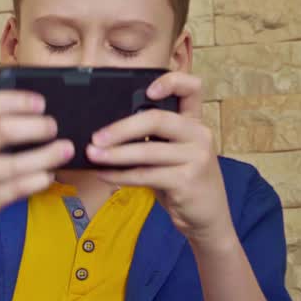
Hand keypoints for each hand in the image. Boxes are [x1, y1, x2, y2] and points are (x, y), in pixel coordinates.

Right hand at [0, 90, 72, 245]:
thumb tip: (29, 113)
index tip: (40, 103)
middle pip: (2, 130)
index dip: (18, 101)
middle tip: (53, 126)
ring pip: (13, 163)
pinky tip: (48, 175)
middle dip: (36, 126)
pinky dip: (36, 180)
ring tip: (65, 149)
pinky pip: (14, 189)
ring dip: (45, 155)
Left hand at [86, 72, 232, 246]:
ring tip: (93, 155)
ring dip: (115, 154)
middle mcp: (199, 135)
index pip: (191, 88)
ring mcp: (196, 158)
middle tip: (96, 137)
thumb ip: (156, 139)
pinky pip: (146, 175)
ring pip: (147, 150)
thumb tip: (109, 131)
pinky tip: (105, 175)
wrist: (207, 218)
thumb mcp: (175, 155)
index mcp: (195, 123)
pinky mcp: (187, 181)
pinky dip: (121, 175)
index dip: (170, 82)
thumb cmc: (183, 182)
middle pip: (157, 119)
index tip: (147, 91)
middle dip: (122, 128)